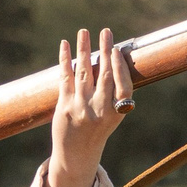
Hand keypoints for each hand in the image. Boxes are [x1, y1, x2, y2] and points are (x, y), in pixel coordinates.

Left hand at [44, 27, 136, 186]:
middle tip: (106, 31)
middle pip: (104, 75)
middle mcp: (98, 110)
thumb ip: (112, 91)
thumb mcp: (111, 115)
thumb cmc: (97, 129)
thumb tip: (111, 57)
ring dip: (84, 49)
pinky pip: (66, 78)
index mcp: (116, 113)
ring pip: (84, 72)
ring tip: (84, 32)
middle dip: (105, 51)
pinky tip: (65, 45)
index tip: (117, 49)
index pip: (122, 86)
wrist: (76, 155)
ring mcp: (80, 108)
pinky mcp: (64, 106)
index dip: (120, 66)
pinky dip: (66, 60)